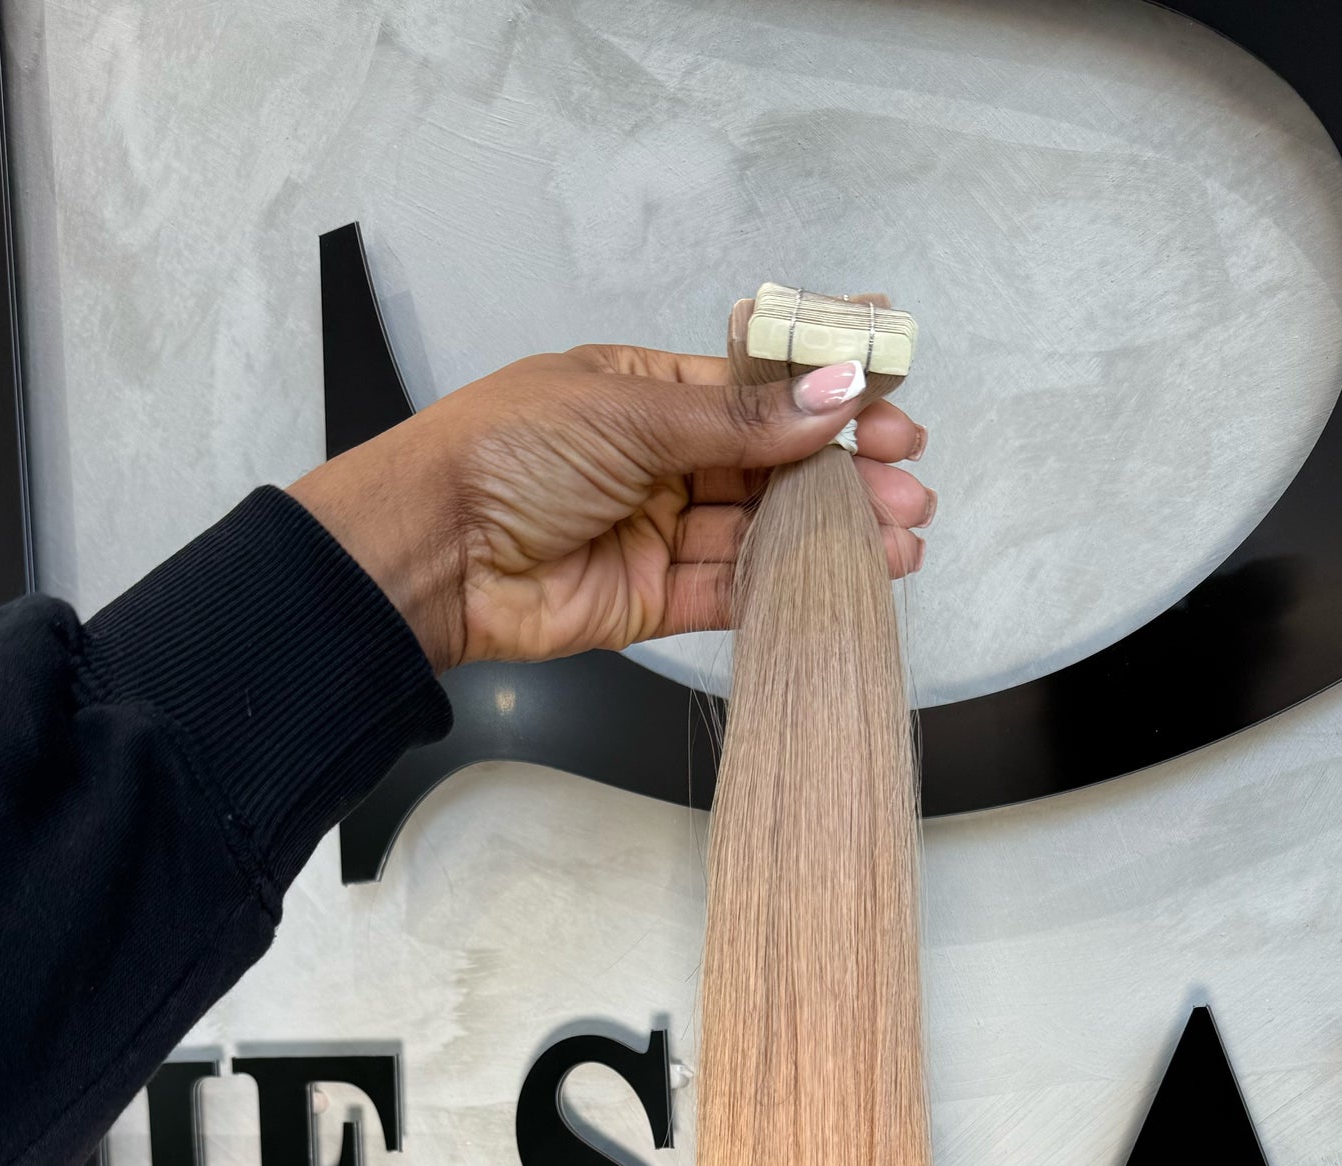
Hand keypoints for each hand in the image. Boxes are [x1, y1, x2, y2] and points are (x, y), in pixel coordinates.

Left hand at [288, 343, 932, 671]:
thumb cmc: (505, 455)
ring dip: (836, 529)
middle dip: (845, 469)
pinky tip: (853, 571)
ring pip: (765, 528)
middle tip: (909, 477)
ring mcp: (658, 531)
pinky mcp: (653, 600)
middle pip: (771, 464)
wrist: (432, 553)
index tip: (891, 391)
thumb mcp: (630, 414)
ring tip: (904, 530)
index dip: (823, 392)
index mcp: (644, 392)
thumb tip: (833, 391)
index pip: (753, 389)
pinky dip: (794, 581)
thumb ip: (739, 421)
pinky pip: (736, 588)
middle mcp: (657, 460)